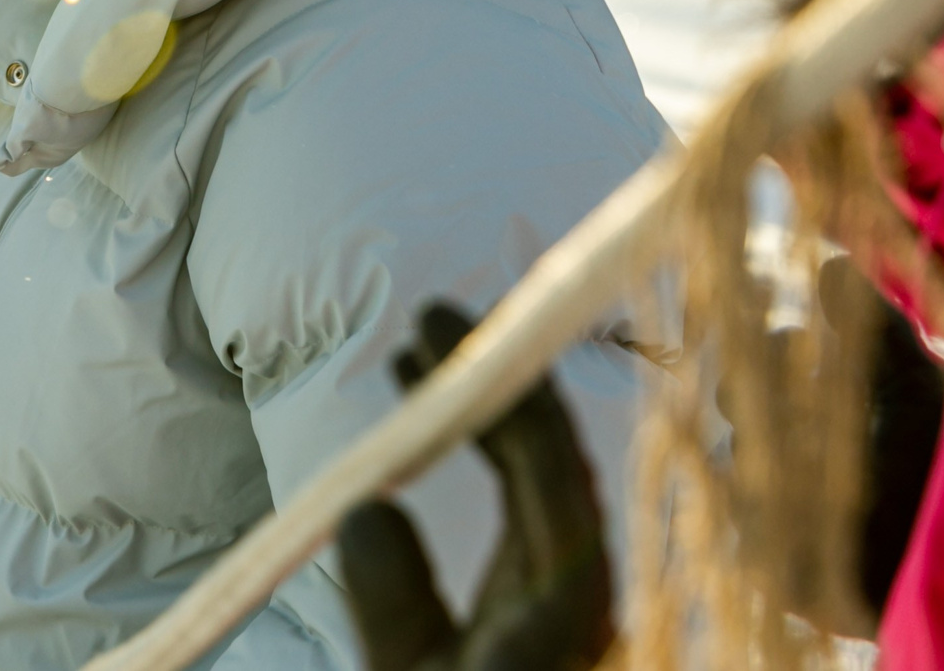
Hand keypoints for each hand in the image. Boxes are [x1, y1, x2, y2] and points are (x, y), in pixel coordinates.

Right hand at [337, 302, 614, 670]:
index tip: (443, 330)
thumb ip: (396, 610)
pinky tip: (434, 433)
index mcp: (562, 620)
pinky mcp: (534, 620)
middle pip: (554, 477)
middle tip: (424, 323)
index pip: (554, 486)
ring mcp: (559, 613)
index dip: (510, 399)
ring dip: (484, 422)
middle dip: (492, 391)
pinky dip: (484, 468)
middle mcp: (577, 610)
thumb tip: (365, 510)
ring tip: (412, 360)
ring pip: (541, 493)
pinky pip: (526, 523)